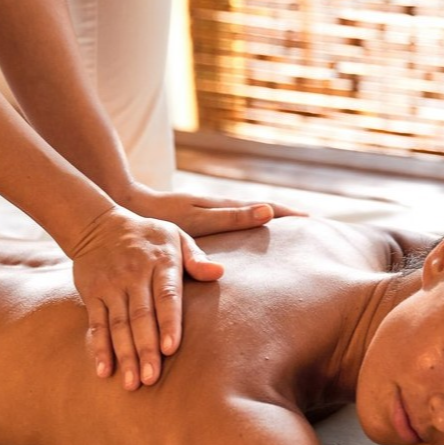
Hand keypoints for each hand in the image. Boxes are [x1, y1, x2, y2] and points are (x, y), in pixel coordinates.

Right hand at [70, 206, 221, 389]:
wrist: (97, 224)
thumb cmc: (148, 236)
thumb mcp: (176, 236)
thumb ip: (196, 258)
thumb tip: (218, 273)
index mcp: (161, 263)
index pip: (166, 296)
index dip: (168, 323)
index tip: (171, 349)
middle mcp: (134, 276)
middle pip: (141, 317)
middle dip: (146, 349)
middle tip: (151, 379)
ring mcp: (111, 286)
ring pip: (118, 325)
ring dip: (124, 355)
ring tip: (131, 383)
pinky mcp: (92, 294)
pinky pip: (96, 324)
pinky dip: (99, 347)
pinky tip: (104, 370)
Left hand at [121, 183, 306, 236]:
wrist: (128, 205)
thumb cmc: (161, 217)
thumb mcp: (199, 219)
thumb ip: (231, 217)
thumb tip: (268, 211)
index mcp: (225, 207)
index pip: (266, 209)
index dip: (290, 215)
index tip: (315, 222)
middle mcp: (220, 208)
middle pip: (261, 211)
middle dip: (286, 219)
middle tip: (313, 230)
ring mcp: (211, 213)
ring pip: (247, 217)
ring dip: (269, 223)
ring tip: (289, 236)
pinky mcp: (199, 220)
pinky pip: (232, 223)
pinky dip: (248, 228)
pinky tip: (248, 239)